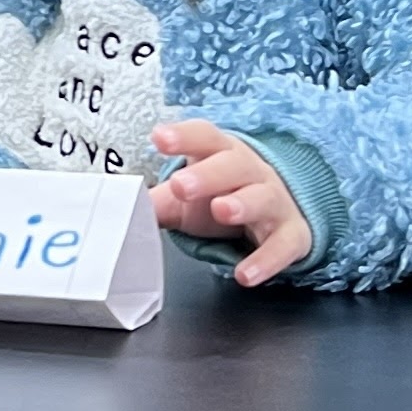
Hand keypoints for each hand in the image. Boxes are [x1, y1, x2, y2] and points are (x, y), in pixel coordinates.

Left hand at [150, 122, 313, 290]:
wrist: (277, 213)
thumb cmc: (224, 196)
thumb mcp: (187, 198)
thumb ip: (157, 202)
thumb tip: (119, 210)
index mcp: (220, 154)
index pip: (204, 137)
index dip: (183, 136)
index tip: (159, 138)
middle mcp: (251, 172)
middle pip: (233, 164)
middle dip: (209, 174)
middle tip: (181, 185)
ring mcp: (274, 201)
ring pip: (262, 197)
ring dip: (243, 203)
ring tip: (222, 210)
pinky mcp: (292, 234)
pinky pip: (284, 245)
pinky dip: (266, 260)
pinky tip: (245, 274)